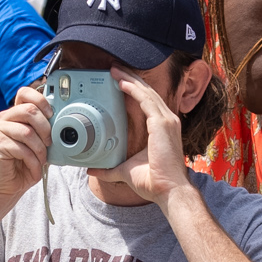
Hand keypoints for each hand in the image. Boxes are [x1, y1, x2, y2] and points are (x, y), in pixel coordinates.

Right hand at [0, 89, 51, 200]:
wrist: (6, 187)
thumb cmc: (22, 166)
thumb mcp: (38, 145)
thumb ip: (44, 131)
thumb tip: (61, 123)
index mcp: (14, 115)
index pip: (25, 93)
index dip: (41, 100)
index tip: (52, 114)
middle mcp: (4, 119)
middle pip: (29, 110)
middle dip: (45, 129)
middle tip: (49, 143)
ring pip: (27, 131)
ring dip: (40, 149)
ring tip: (40, 160)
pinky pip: (21, 148)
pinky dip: (32, 161)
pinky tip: (32, 168)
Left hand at [101, 71, 192, 207]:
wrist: (168, 190)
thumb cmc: (154, 182)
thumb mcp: (125, 171)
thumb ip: (109, 170)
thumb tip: (92, 170)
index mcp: (161, 129)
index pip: (147, 103)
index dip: (134, 91)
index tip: (119, 83)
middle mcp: (166, 121)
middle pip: (147, 93)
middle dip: (130, 80)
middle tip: (114, 70)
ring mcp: (166, 121)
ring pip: (147, 93)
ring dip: (130, 80)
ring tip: (115, 71)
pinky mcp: (162, 124)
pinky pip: (146, 100)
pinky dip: (134, 89)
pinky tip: (122, 83)